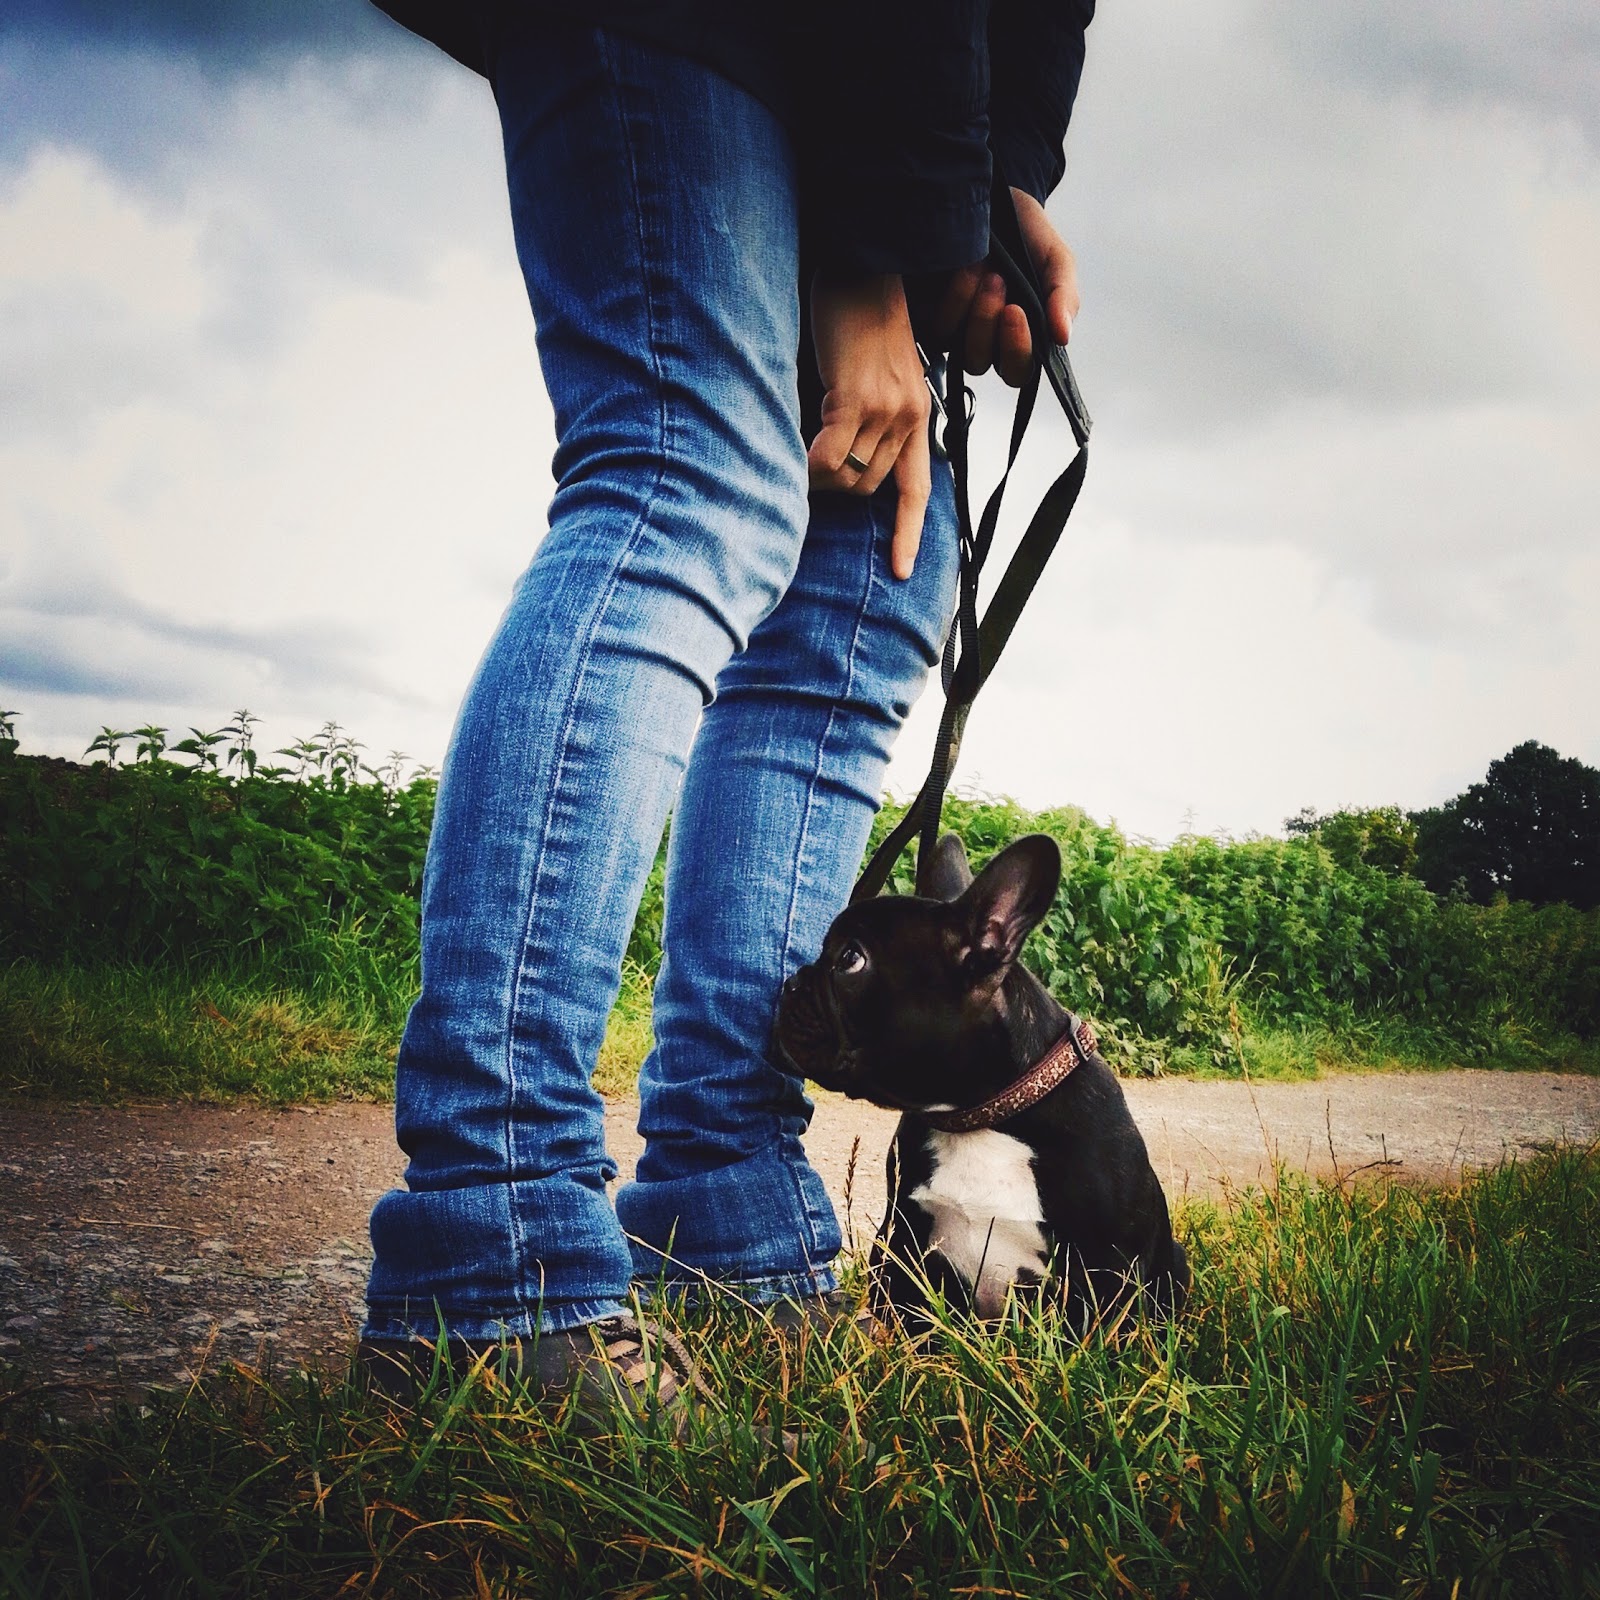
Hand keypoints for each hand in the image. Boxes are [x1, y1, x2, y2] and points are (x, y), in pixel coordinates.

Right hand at [807, 272, 931, 580]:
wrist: (862, 264)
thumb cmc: (857, 314)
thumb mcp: (870, 371)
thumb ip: (861, 412)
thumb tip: (832, 456)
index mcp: (916, 414)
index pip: (916, 488)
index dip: (906, 532)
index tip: (899, 572)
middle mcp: (908, 416)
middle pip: (868, 490)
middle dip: (834, 491)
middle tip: (804, 469)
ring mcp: (886, 409)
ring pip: (848, 478)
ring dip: (817, 479)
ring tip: (796, 454)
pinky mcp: (857, 397)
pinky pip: (829, 457)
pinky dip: (808, 465)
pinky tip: (792, 453)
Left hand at [934, 187, 1078, 384]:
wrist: (991, 196)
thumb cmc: (1025, 232)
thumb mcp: (1054, 259)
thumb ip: (1064, 296)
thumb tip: (1063, 336)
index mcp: (1019, 336)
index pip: (1018, 370)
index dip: (1017, 351)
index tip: (1015, 312)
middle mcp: (985, 340)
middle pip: (982, 363)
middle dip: (987, 326)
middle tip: (997, 281)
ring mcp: (954, 329)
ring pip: (955, 346)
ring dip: (969, 310)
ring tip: (980, 268)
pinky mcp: (927, 314)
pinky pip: (933, 326)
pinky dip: (949, 300)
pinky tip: (961, 268)